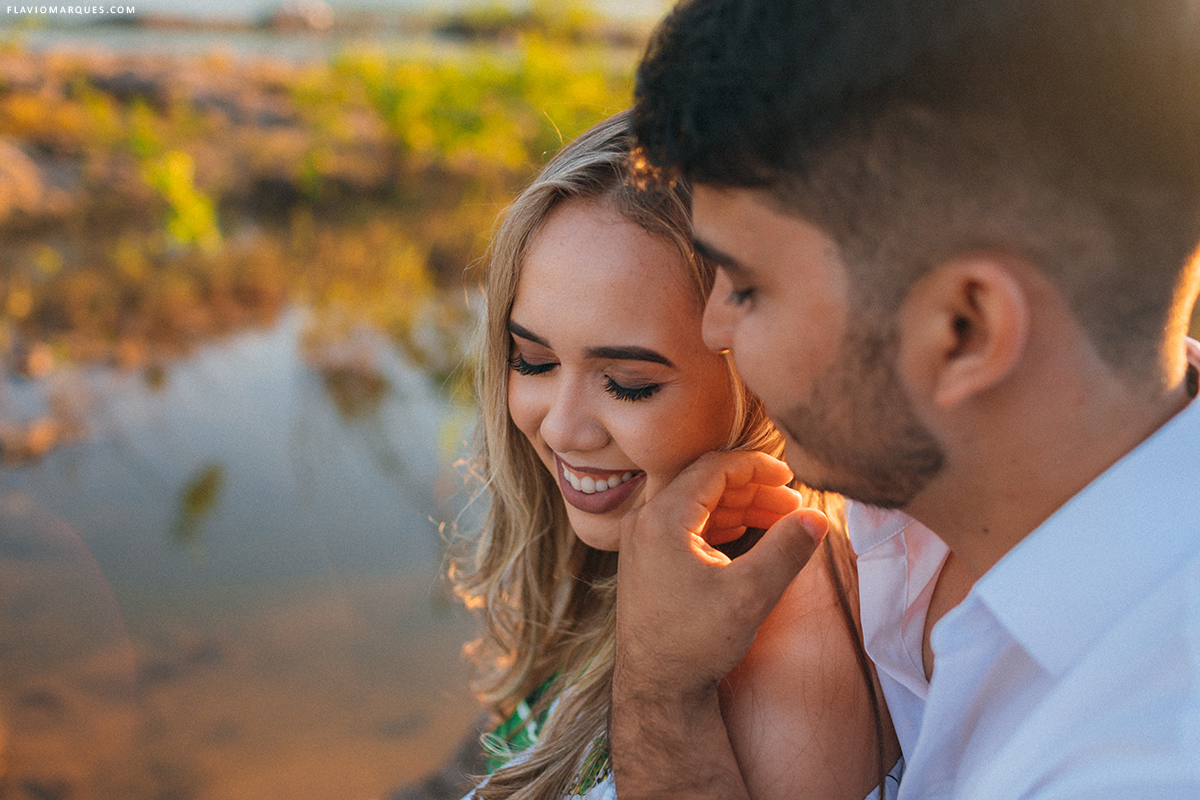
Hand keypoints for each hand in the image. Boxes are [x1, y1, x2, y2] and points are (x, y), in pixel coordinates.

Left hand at [611, 450, 827, 798]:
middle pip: (704, 483)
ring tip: (781, 519)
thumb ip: (786, 549)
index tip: (791, 478)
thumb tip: (817, 516)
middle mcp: (644, 522)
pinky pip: (686, 525)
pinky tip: (748, 533)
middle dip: (753, 489)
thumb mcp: (750, 594)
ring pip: (697, 504)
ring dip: (739, 507)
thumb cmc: (695, 643)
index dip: (757, 467)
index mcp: (661, 519)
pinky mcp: (646, 560)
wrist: (656, 688)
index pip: (714, 468)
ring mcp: (641, 541)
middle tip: (793, 504)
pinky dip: (720, 524)